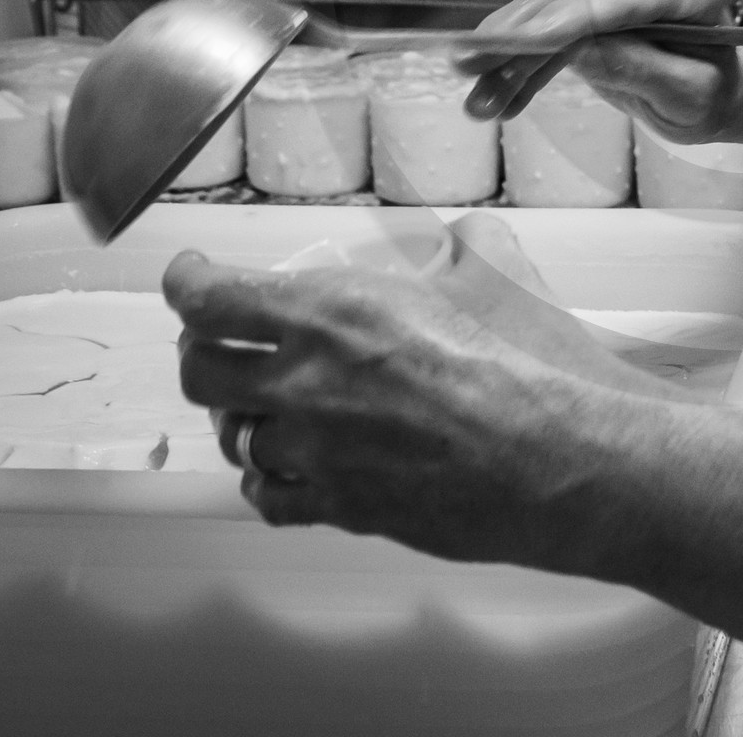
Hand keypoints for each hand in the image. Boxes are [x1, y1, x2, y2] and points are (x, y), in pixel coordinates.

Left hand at [165, 246, 675, 560]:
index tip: (191, 274)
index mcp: (332, 311)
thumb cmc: (530, 363)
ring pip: (232, 439)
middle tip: (222, 341)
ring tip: (267, 403)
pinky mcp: (339, 508)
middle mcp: (304, 383)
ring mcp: (316, 452)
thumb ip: (463, 242)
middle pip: (198, 372)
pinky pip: (268, 497)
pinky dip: (270, 476)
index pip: (210, 298)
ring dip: (241, 416)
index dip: (186, 281)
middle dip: (201, 351)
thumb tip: (462, 233)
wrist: (556, 458)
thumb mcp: (495, 271)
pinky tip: (293, 463)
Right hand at [458, 0, 742, 141]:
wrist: (718, 89)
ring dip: (505, 54)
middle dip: (516, 37)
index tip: (519, 42)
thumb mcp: (690, 96)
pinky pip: (546, 25)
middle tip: (467, 69)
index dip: (565, 18)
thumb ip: (641, 70)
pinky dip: (518, 62)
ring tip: (476, 104)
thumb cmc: (715, 94)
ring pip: (546, 7)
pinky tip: (494, 95)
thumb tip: (581, 52)